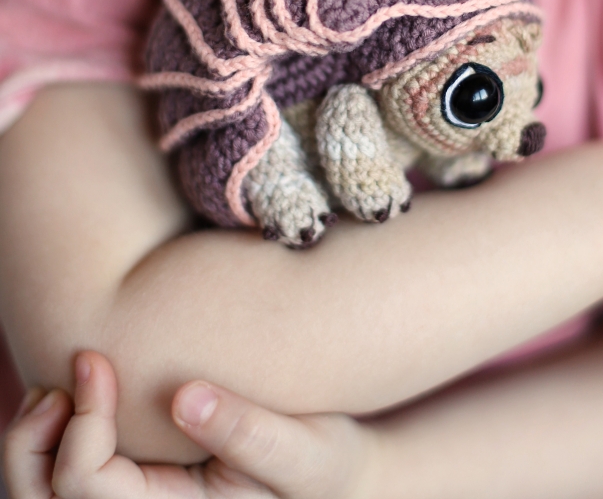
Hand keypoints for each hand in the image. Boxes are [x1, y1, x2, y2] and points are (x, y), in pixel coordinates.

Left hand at [2, 352, 378, 498]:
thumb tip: (185, 397)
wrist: (329, 472)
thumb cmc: (321, 462)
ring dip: (33, 440)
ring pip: (45, 492)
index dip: (82, 425)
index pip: (89, 491)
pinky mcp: (138, 481)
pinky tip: (79, 393)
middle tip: (61, 378)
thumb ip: (249, 432)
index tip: (96, 360)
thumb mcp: (302, 449)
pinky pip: (70, 474)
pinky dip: (57, 435)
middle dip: (31, 442)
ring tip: (60, 385)